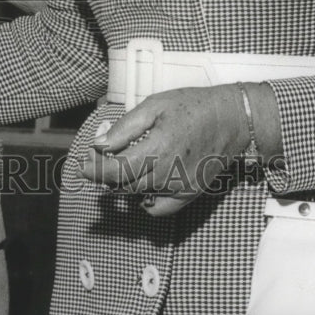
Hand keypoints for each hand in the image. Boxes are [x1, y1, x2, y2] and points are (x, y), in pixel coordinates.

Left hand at [81, 86, 248, 215]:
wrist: (231, 119)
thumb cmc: (193, 106)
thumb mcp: (154, 105)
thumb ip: (125, 127)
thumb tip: (101, 143)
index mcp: (157, 149)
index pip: (115, 170)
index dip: (94, 170)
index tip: (82, 165)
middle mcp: (167, 173)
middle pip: (123, 185)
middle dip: (104, 175)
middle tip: (95, 162)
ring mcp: (179, 187)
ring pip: (139, 195)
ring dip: (122, 185)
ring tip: (116, 168)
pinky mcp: (189, 194)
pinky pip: (160, 208)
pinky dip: (145, 202)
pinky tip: (141, 186)